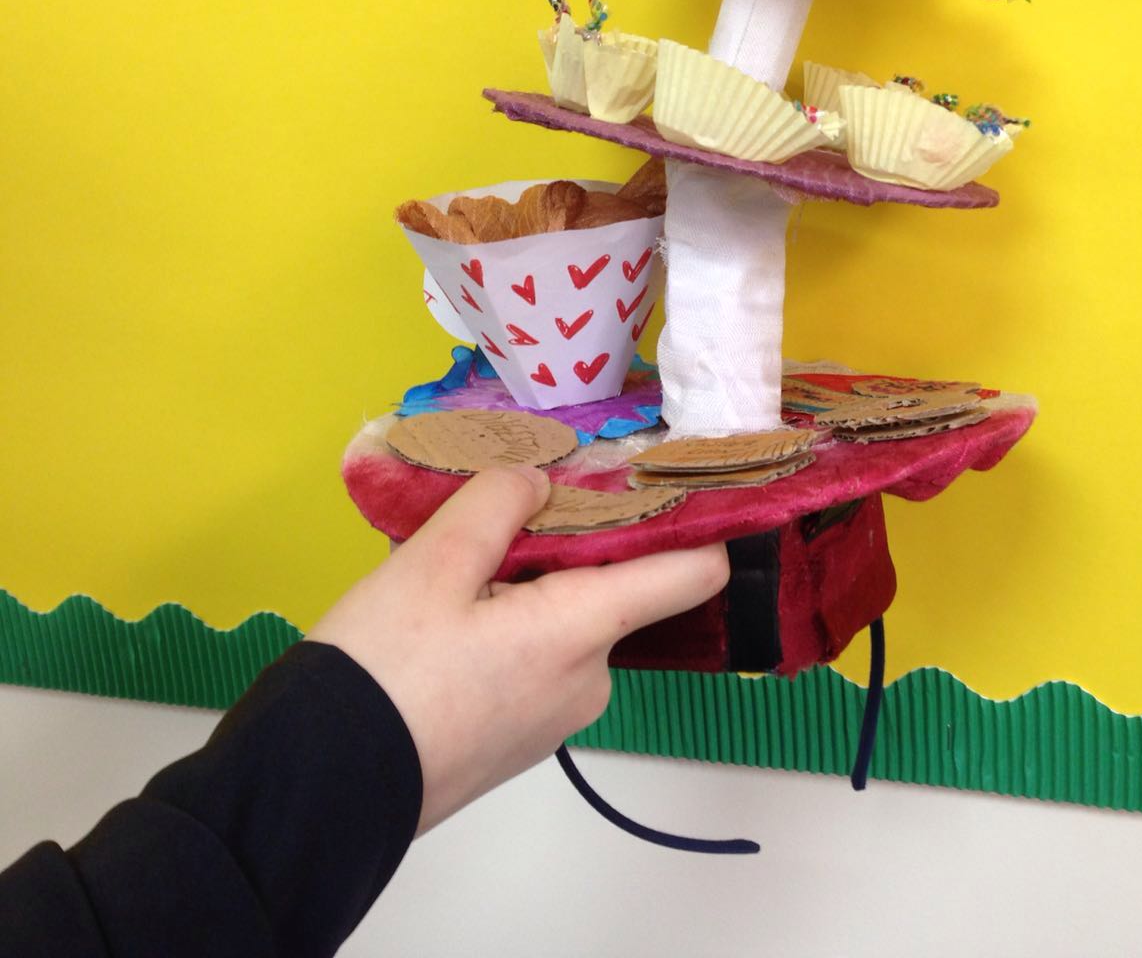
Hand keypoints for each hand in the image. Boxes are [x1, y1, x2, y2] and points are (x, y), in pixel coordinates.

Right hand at [308, 466, 728, 834]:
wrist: (319, 790)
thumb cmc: (381, 673)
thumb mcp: (429, 564)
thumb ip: (497, 505)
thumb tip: (538, 483)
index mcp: (584, 629)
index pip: (695, 573)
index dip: (695, 520)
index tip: (664, 477)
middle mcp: (591, 677)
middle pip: (613, 587)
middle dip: (564, 546)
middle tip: (490, 522)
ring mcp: (558, 714)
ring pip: (567, 622)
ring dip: (524, 588)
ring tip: (446, 578)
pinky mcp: (523, 737)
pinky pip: (537, 660)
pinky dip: (507, 630)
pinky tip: (440, 625)